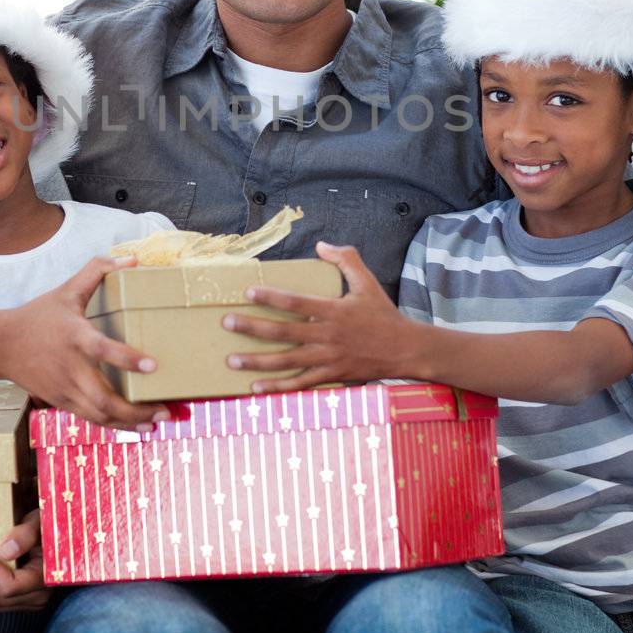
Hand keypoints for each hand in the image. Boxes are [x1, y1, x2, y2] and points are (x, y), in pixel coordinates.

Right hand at [0, 256, 167, 430]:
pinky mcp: (61, 402)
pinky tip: (135, 425)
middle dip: (137, 410)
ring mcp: (65, 389)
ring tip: (156, 422)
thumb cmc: (38, 316)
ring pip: (99, 416)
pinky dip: (114, 426)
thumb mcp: (66, 290)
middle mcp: (71, 368)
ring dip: (130, 423)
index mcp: (75, 337)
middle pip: (104, 399)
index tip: (153, 365)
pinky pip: (90, 419)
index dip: (128, 359)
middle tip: (165, 410)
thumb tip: (132, 260)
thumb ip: (97, 270)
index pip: (104, 350)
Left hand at [223, 241, 418, 391]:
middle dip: (252, 328)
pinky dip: (278, 387)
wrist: (406, 350)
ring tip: (232, 359)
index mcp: (333, 310)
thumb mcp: (367, 282)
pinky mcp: (331, 376)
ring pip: (286, 361)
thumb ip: (346, 259)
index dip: (270, 297)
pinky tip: (256, 387)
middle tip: (227, 323)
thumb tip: (322, 244)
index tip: (247, 292)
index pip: (296, 302)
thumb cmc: (383, 314)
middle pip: (283, 332)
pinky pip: (300, 384)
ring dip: (257, 361)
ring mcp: (327, 359)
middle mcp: (327, 335)